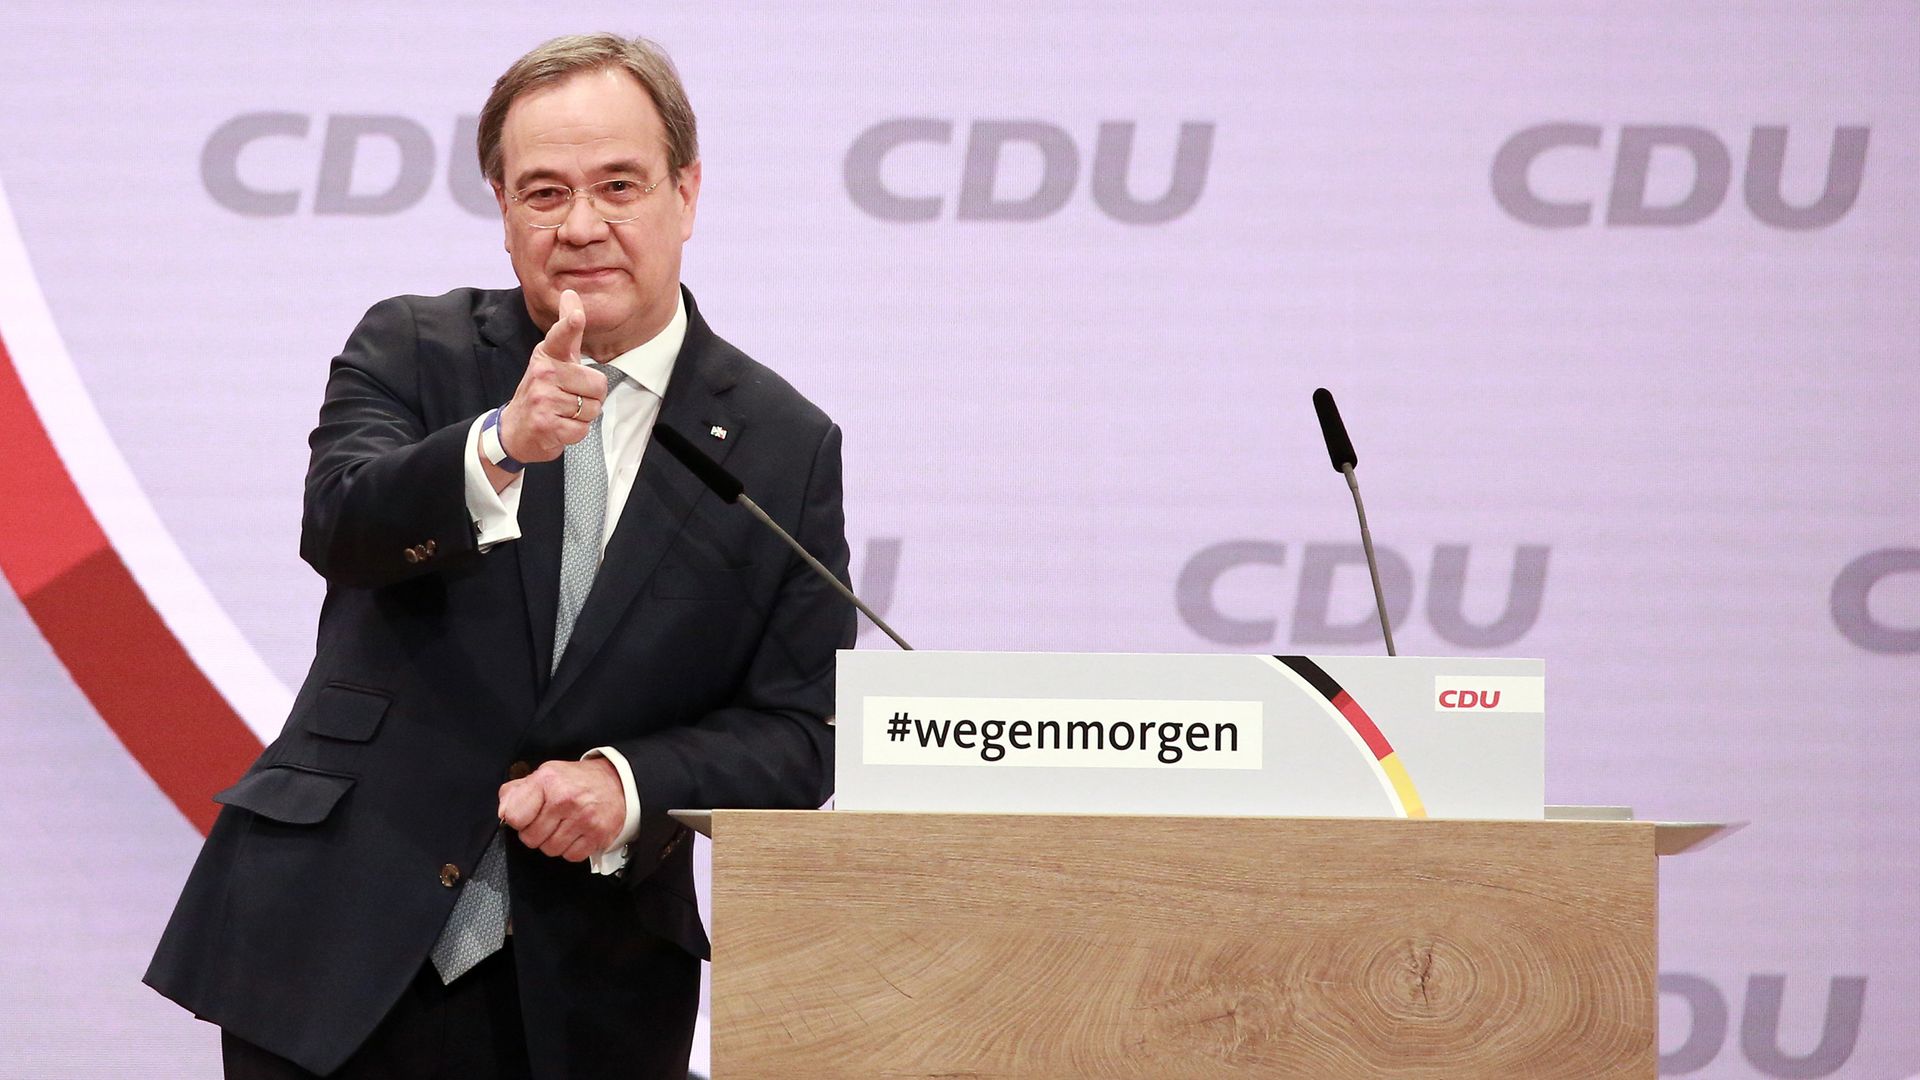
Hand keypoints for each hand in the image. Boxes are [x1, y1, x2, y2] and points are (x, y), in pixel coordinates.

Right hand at [497, 289, 610, 464]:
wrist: (516, 429)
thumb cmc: (543, 390)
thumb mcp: (553, 357)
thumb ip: (567, 330)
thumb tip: (571, 292)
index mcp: (547, 354)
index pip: (562, 336)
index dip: (570, 325)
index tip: (576, 316)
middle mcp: (543, 372)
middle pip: (598, 385)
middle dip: (591, 398)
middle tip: (569, 399)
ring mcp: (542, 399)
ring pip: (592, 409)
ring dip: (583, 416)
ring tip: (563, 413)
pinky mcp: (545, 424)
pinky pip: (582, 429)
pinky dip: (576, 433)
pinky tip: (559, 427)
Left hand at [497, 758, 625, 861]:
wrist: (618, 783)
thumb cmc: (577, 781)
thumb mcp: (545, 774)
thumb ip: (517, 791)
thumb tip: (503, 813)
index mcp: (548, 780)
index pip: (513, 816)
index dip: (518, 820)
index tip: (527, 815)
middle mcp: (565, 799)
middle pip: (531, 838)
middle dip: (536, 833)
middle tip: (548, 821)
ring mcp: (583, 818)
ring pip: (550, 850)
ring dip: (553, 842)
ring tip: (563, 827)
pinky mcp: (598, 835)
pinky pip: (571, 856)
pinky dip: (571, 849)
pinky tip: (577, 834)